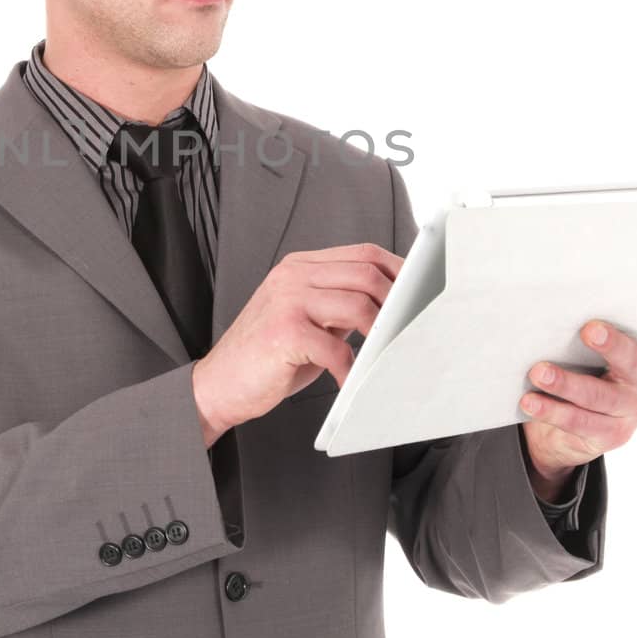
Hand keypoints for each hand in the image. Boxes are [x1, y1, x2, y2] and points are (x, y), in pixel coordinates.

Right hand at [193, 242, 402, 444]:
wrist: (218, 384)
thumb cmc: (266, 357)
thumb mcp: (305, 319)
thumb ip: (339, 305)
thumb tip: (390, 306)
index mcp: (299, 266)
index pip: (362, 253)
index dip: (397, 269)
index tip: (419, 290)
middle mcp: (292, 276)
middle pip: (365, 274)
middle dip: (396, 301)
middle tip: (408, 327)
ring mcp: (287, 300)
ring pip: (358, 305)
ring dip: (380, 333)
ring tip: (385, 353)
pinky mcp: (284, 332)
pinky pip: (337, 347)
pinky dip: (351, 369)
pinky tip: (350, 381)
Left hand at [519, 319, 636, 485]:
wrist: (573, 430)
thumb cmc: (581, 376)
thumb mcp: (588, 358)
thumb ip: (582, 342)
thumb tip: (551, 322)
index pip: (636, 342)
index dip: (617, 337)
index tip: (591, 327)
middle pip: (627, 367)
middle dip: (605, 350)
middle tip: (581, 334)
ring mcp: (630, 415)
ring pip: (597, 397)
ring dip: (565, 384)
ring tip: (538, 374)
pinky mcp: (611, 437)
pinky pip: (580, 424)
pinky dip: (553, 412)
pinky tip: (531, 403)